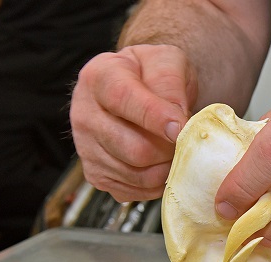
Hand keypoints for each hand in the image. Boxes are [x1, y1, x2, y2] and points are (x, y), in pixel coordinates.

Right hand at [70, 45, 197, 201]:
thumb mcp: (166, 62)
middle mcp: (84, 114)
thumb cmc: (152, 74)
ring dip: (166, 168)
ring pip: (137, 175)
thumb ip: (171, 84)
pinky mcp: (95, 175)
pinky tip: (161, 163)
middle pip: (134, 149)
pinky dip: (155, 183)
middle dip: (170, 149)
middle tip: (186, 141)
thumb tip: (176, 124)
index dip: (155, 118)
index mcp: (99, 77)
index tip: (181, 129)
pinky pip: (133, 191)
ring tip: (175, 150)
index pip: (124, 100)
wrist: (137, 88)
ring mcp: (86, 148)